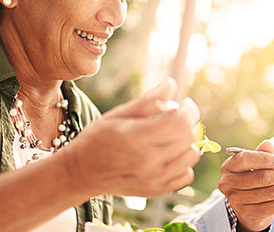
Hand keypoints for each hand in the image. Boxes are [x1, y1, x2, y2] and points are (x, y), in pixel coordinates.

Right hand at [63, 77, 200, 196]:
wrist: (82, 172)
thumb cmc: (97, 139)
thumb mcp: (118, 115)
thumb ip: (148, 100)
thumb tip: (171, 84)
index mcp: (136, 138)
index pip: (179, 122)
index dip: (188, 110)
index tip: (184, 103)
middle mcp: (148, 161)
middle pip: (188, 138)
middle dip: (188, 122)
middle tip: (177, 117)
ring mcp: (154, 179)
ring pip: (191, 156)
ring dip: (187, 142)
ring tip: (172, 136)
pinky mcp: (156, 190)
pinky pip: (186, 175)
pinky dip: (183, 163)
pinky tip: (170, 154)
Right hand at [219, 141, 273, 231]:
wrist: (246, 210)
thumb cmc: (251, 181)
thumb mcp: (253, 166)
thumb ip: (261, 154)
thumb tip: (267, 144)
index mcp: (228, 168)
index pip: (245, 159)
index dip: (265, 159)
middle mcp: (228, 184)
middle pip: (262, 177)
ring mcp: (237, 200)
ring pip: (271, 192)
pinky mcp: (248, 214)